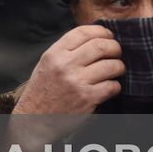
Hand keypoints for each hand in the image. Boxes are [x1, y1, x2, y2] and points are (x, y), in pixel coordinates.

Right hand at [10, 25, 124, 149]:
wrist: (34, 120)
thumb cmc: (42, 91)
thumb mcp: (47, 64)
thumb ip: (66, 50)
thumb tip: (94, 38)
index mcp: (54, 53)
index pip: (83, 32)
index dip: (101, 31)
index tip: (108, 36)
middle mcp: (65, 65)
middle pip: (101, 46)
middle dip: (115, 47)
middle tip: (116, 52)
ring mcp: (77, 82)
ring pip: (111, 65)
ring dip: (119, 66)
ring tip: (116, 70)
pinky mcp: (87, 99)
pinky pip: (112, 86)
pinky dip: (115, 85)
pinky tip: (109, 87)